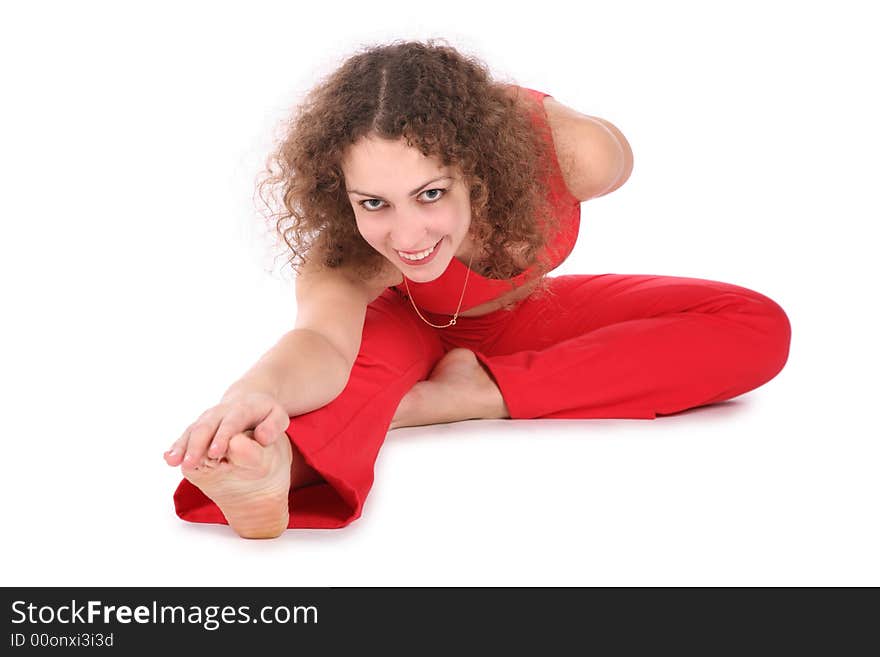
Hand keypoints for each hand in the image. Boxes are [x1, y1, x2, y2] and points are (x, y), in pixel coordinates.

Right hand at [163, 392, 289, 468]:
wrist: (248, 397)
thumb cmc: (265, 413)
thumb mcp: (278, 416)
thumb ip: (273, 426)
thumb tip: (262, 437)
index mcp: (242, 408)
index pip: (231, 422)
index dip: (222, 436)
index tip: (216, 452)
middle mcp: (221, 412)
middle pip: (206, 426)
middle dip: (197, 445)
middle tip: (189, 463)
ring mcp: (207, 418)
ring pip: (192, 430)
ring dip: (182, 446)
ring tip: (172, 462)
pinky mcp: (199, 426)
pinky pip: (186, 435)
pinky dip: (177, 446)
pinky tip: (168, 458)